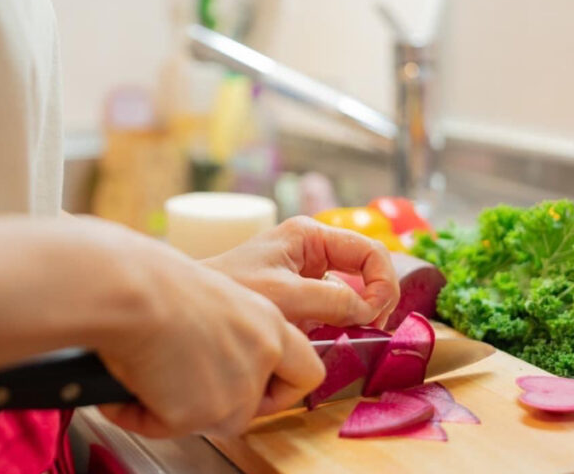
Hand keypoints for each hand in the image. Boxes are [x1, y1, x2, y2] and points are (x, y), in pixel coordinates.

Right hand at [83, 219, 323, 437]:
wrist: (135, 293)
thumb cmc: (159, 282)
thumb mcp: (216, 295)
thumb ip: (232, 331)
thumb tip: (213, 355)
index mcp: (268, 324)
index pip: (308, 371)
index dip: (284, 387)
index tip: (262, 386)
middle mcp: (260, 359)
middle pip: (259, 407)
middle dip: (230, 407)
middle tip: (195, 391)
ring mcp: (234, 391)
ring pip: (214, 422)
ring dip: (181, 409)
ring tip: (148, 378)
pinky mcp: (201, 414)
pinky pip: (167, 428)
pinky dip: (142, 414)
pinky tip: (127, 391)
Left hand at [203, 216, 399, 328]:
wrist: (191, 307)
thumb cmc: (231, 290)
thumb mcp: (285, 295)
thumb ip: (331, 300)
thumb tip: (368, 312)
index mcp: (311, 236)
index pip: (371, 252)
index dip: (383, 283)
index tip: (375, 317)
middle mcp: (313, 249)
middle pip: (367, 271)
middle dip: (375, 300)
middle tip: (369, 331)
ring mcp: (307, 273)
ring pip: (354, 292)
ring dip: (358, 315)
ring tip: (349, 337)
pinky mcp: (300, 296)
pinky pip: (334, 308)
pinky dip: (339, 324)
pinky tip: (328, 338)